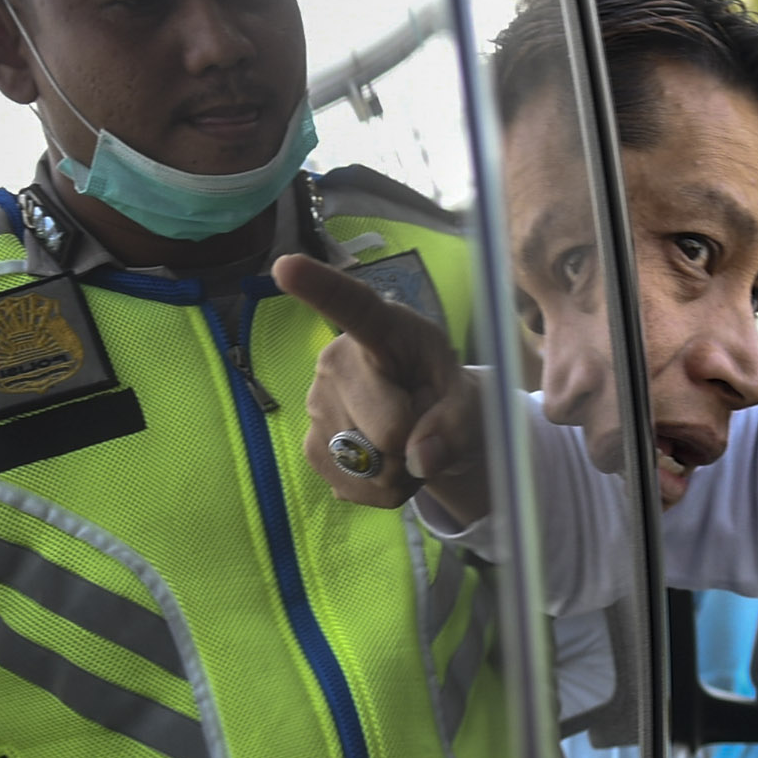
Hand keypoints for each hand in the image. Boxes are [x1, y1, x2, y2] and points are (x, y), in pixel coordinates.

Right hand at [275, 252, 488, 525]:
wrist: (432, 425)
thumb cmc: (448, 394)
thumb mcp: (470, 401)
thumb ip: (456, 425)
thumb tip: (418, 459)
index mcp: (381, 329)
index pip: (351, 307)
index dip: (319, 287)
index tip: (287, 266)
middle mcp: (335, 361)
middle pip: (384, 428)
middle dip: (415, 442)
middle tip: (424, 425)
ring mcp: (316, 406)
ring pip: (370, 466)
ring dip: (400, 471)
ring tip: (406, 442)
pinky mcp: (311, 447)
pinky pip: (355, 487)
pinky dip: (383, 490)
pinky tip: (388, 463)